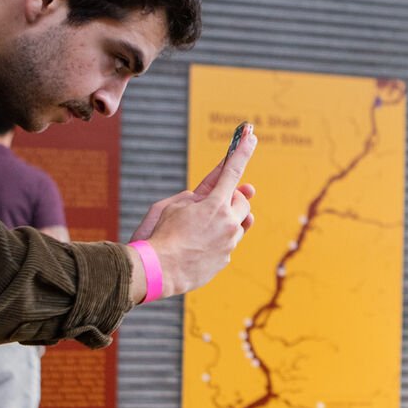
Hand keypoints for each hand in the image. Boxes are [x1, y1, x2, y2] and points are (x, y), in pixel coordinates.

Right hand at [130, 128, 257, 296]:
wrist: (156, 271)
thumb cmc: (159, 234)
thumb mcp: (172, 205)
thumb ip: (197, 196)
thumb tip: (215, 195)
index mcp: (214, 205)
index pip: (232, 172)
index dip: (242, 151)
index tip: (252, 135)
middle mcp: (228, 224)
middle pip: (241, 202)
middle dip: (230, 198)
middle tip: (213, 202)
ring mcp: (229, 244)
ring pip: (238, 224)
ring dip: (224, 220)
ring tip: (200, 228)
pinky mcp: (225, 260)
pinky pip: (227, 243)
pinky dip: (216, 240)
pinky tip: (196, 246)